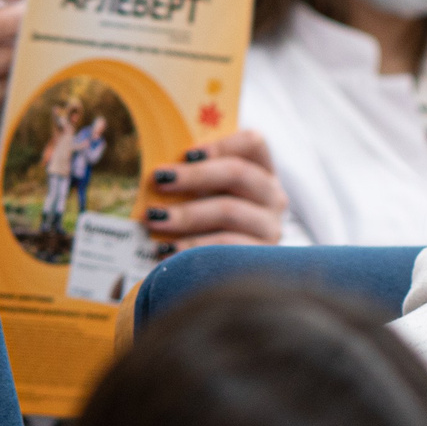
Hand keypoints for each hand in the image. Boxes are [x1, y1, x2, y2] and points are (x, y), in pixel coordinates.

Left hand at [143, 129, 286, 246]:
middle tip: (159, 180)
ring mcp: (270, 227)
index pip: (254, 143)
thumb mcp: (207, 198)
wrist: (225, 282)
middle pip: (238, 173)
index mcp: (261, 172)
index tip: (187, 153)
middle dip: (195, 175)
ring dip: (187, 214)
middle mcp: (272, 197)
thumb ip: (192, 178)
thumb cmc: (208, 228)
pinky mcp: (260, 258)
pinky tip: (167, 250)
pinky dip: (193, 247)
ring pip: (229, 211)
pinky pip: (225, 247)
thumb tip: (157, 170)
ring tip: (154, 219)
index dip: (222, 143)